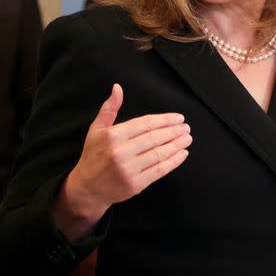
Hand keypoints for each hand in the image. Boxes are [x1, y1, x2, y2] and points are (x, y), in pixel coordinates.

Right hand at [54, 84, 191, 239]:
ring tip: (187, 138)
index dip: (164, 120)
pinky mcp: (136, 184)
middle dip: (174, 131)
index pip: (145, 124)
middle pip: (154, 138)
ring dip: (177, 144)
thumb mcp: (96, 129)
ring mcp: (129, 169)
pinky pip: (159, 170)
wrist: (88, 188)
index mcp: (112, 136)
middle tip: (186, 127)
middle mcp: (120, 152)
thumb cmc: (93, 155)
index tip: (178, 117)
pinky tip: (182, 154)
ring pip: (159, 153)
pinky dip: (173, 161)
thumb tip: (118, 87)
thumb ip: (109, 108)